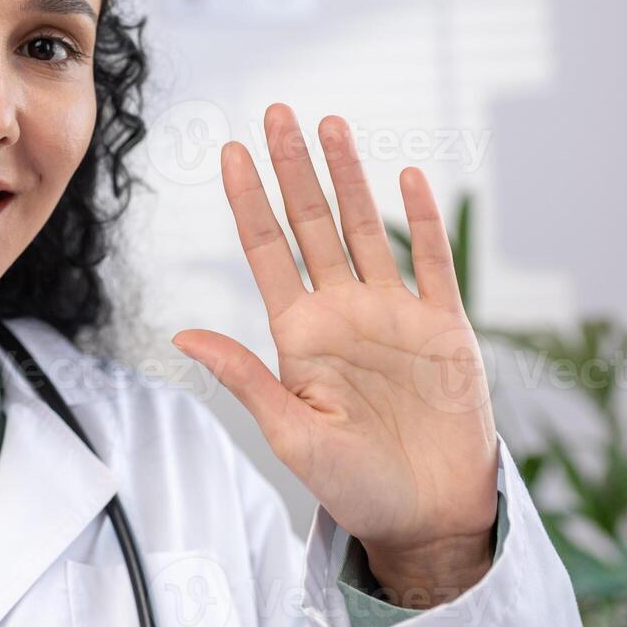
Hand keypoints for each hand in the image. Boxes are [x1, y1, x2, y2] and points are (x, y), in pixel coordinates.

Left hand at [173, 104, 498, 606]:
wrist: (430, 515)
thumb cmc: (354, 485)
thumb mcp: (291, 434)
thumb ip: (245, 377)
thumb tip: (182, 333)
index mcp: (300, 334)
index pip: (266, 251)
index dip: (247, 200)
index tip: (229, 151)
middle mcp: (343, 311)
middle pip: (312, 224)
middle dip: (293, 167)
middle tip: (277, 111)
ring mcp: (394, 313)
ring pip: (367, 228)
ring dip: (350, 177)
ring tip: (330, 124)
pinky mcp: (444, 327)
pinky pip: (434, 262)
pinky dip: (426, 220)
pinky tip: (411, 177)